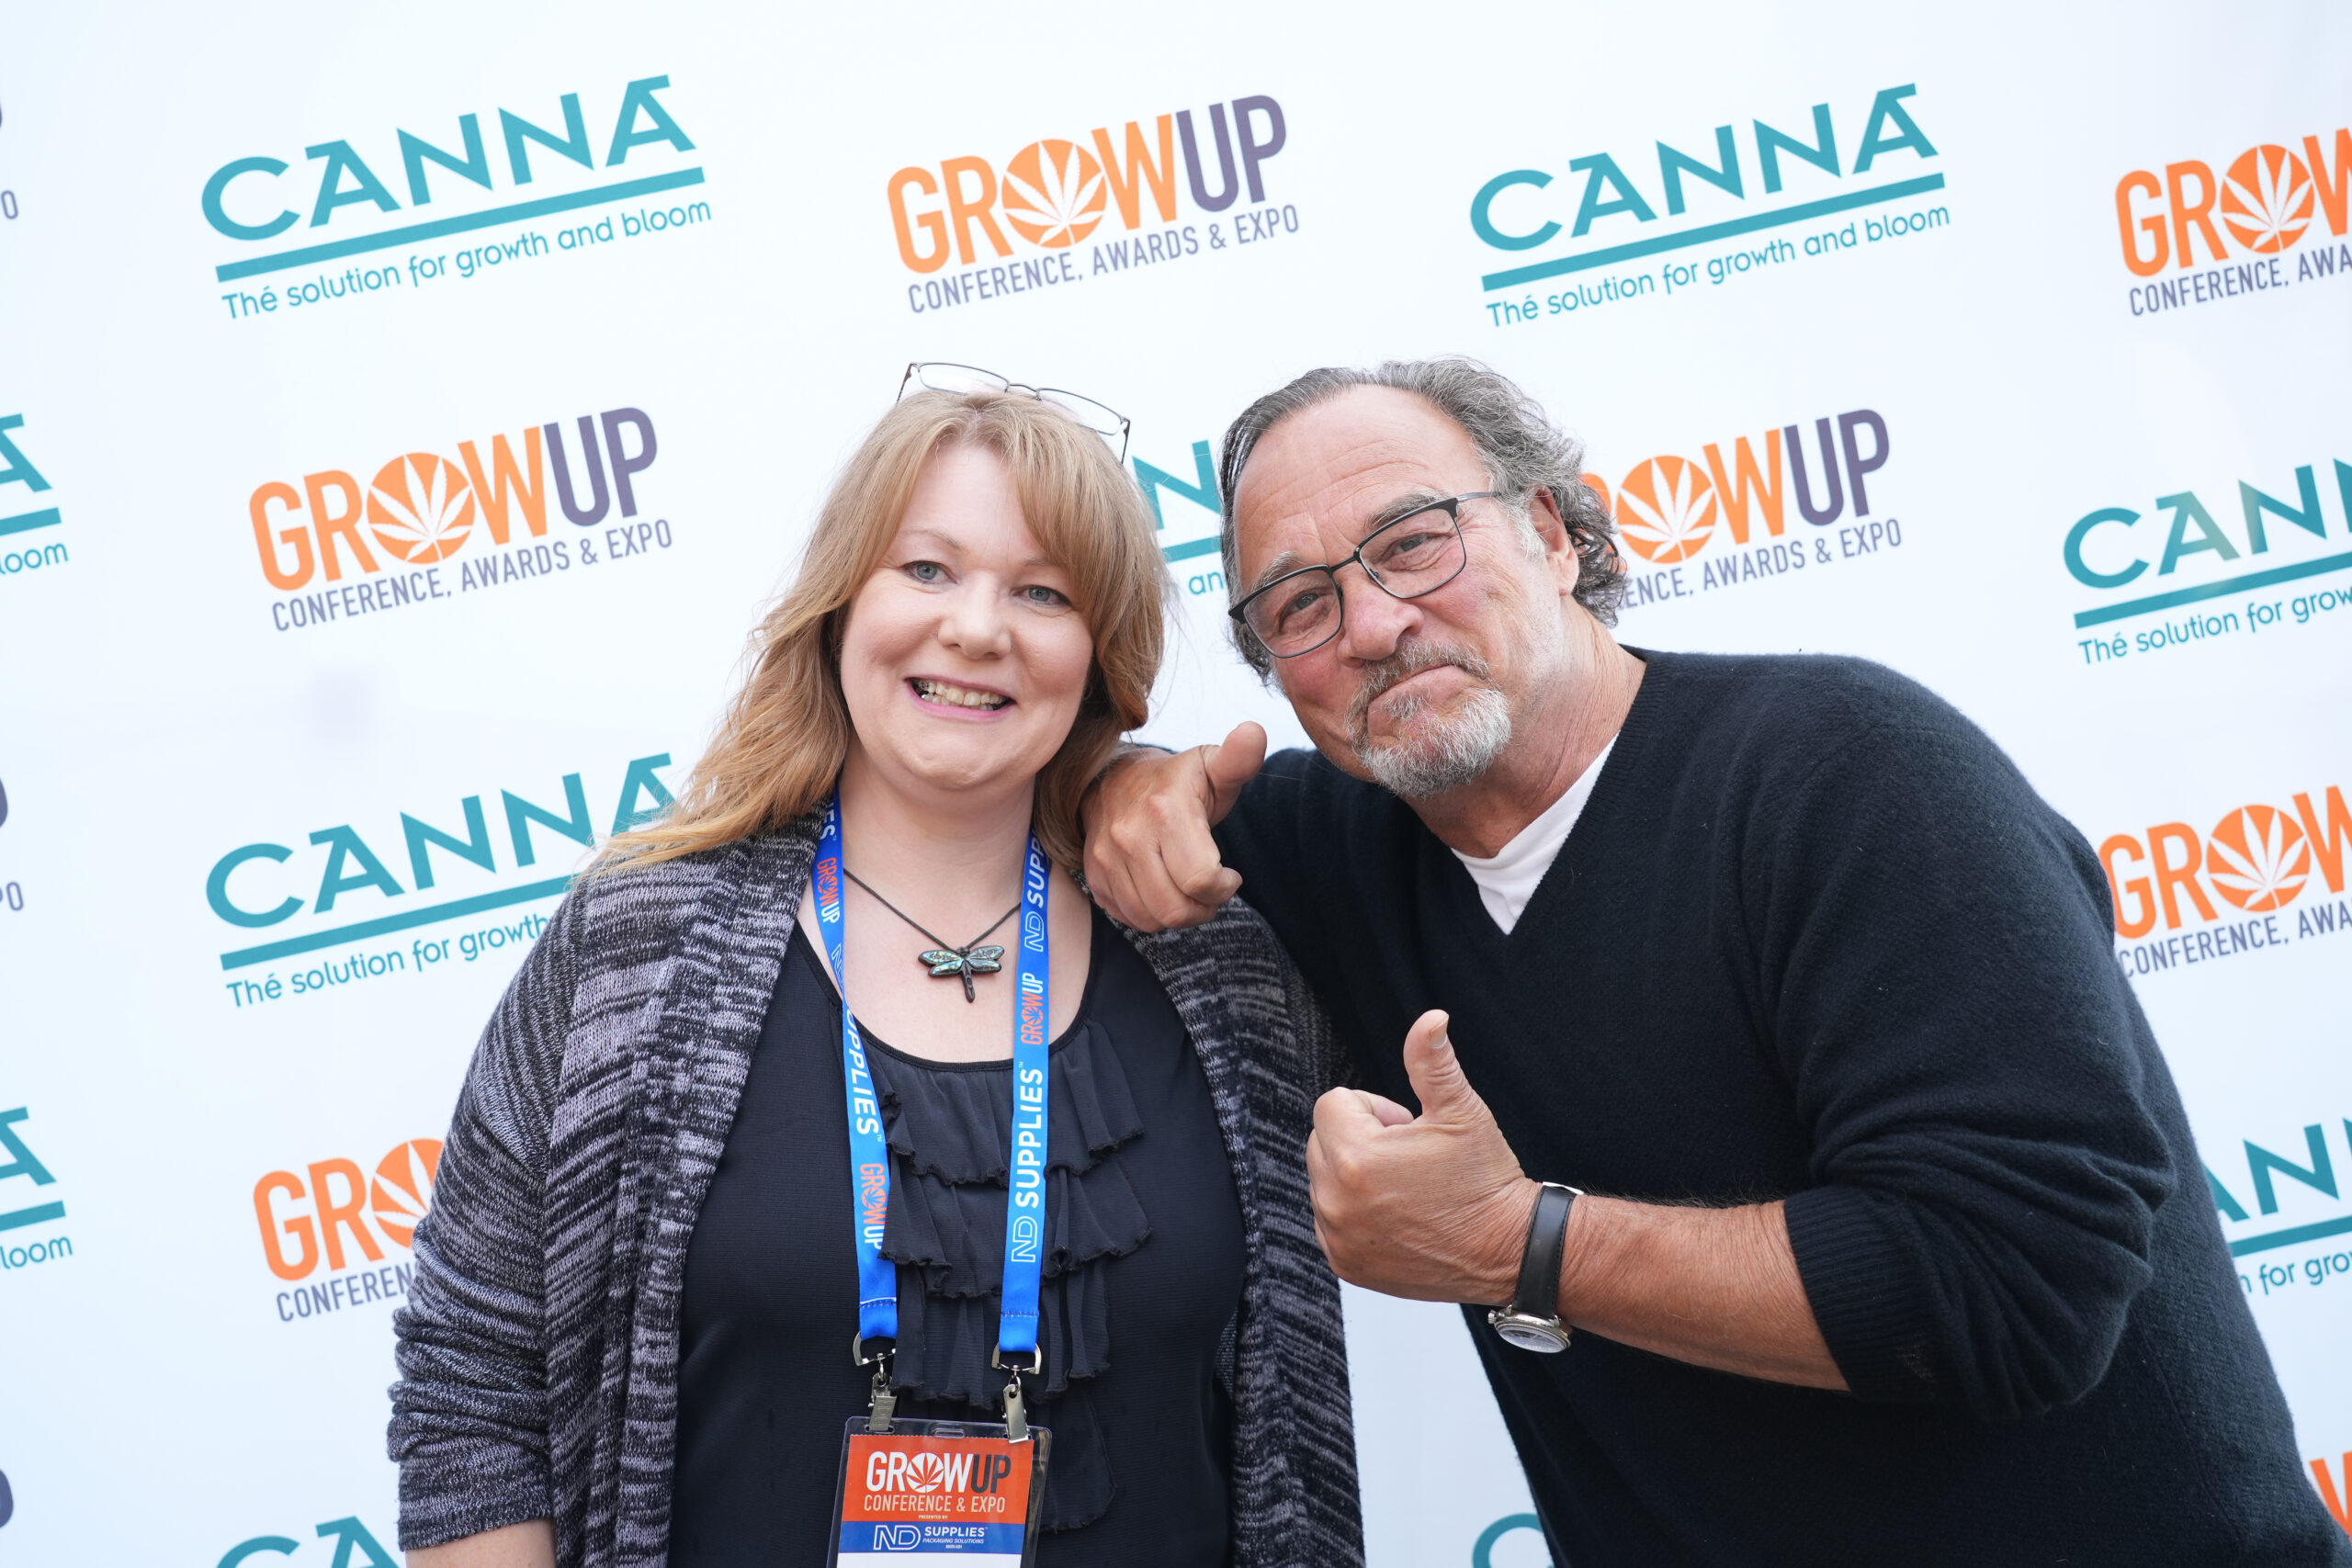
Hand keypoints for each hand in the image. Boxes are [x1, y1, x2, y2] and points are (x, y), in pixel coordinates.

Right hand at [1081, 722, 1266, 930]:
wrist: (1111, 777)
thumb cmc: (1176, 780)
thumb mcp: (1211, 766)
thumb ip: (1239, 758)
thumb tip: (1255, 731)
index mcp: (1165, 810)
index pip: (1199, 880)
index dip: (1223, 887)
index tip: (1229, 875)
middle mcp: (1129, 836)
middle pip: (1175, 909)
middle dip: (1203, 908)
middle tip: (1211, 890)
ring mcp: (1106, 859)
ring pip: (1150, 920)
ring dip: (1178, 915)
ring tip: (1188, 892)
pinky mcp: (1094, 876)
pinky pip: (1127, 918)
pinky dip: (1150, 914)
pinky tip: (1162, 890)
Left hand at [1306, 1010, 1538, 1304]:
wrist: (1509, 1249)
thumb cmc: (1485, 1179)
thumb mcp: (1460, 1110)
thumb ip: (1431, 1060)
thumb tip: (1430, 1020)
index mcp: (1357, 1157)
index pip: (1333, 1104)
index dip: (1376, 1109)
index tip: (1409, 1129)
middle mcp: (1336, 1201)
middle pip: (1323, 1140)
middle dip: (1361, 1139)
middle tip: (1410, 1158)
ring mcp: (1338, 1237)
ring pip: (1324, 1180)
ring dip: (1355, 1175)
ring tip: (1407, 1188)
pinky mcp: (1345, 1263)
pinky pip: (1330, 1220)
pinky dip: (1355, 1212)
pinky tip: (1398, 1215)